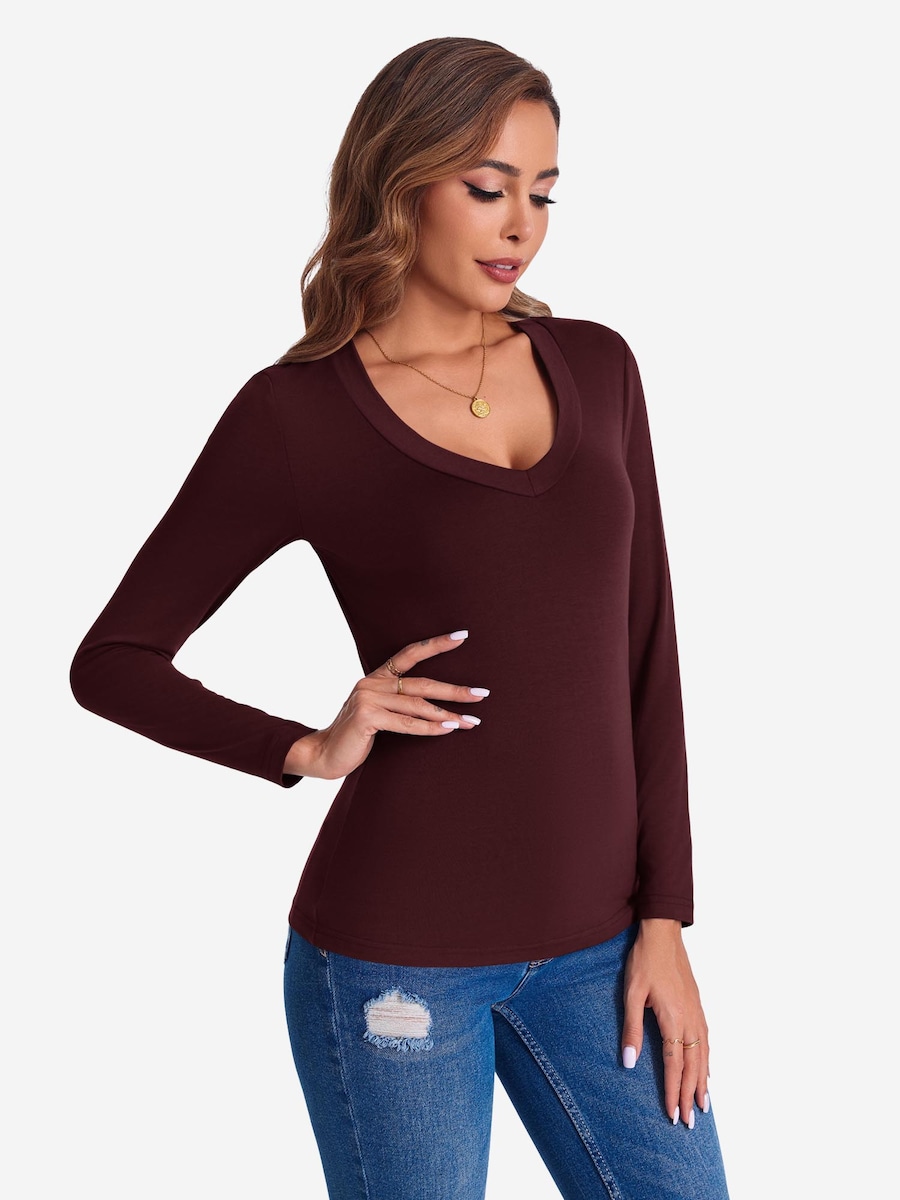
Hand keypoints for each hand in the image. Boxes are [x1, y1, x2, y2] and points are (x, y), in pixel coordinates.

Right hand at [282, 629, 487, 779]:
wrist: (324, 754)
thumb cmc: (356, 735)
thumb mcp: (379, 712)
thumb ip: (400, 704)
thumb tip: (439, 707)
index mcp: (376, 677)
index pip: (410, 654)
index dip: (436, 644)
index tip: (462, 636)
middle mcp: (372, 683)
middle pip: (422, 682)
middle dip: (455, 689)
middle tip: (482, 694)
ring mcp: (368, 698)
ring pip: (418, 705)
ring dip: (448, 714)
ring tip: (472, 721)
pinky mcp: (367, 717)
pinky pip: (407, 724)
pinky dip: (430, 728)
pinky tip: (449, 729)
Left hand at [621, 918, 710, 1126]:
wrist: (663, 933)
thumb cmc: (644, 961)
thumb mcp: (631, 994)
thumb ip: (631, 1029)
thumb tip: (628, 1062)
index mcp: (673, 1018)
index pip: (674, 1064)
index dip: (673, 1091)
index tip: (673, 1114)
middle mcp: (690, 1019)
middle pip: (693, 1065)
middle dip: (691, 1095)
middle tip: (691, 1122)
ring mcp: (697, 1012)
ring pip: (703, 1055)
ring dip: (703, 1082)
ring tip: (704, 1105)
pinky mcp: (697, 1005)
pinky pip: (706, 1040)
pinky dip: (707, 1060)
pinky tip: (705, 1069)